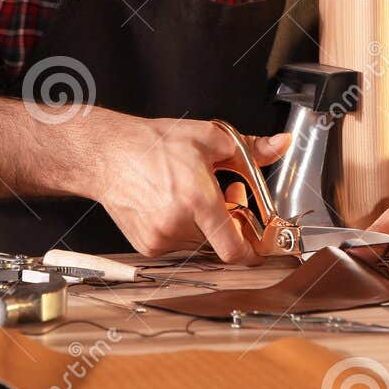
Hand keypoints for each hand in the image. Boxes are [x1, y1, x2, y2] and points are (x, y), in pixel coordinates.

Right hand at [90, 115, 287, 264]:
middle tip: (227, 194)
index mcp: (197, 200)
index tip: (260, 244)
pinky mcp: (147, 246)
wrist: (107, 156)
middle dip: (230, 220)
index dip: (253, 251)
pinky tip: (174, 204)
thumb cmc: (153, 145)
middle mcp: (177, 224)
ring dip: (206, 224)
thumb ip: (252, 148)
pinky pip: (179, 244)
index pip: (234, 249)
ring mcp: (160, 239)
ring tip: (196, 194)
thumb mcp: (208, 138)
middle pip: (220, 240)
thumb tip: (281, 145)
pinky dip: (184, 228)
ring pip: (200, 242)